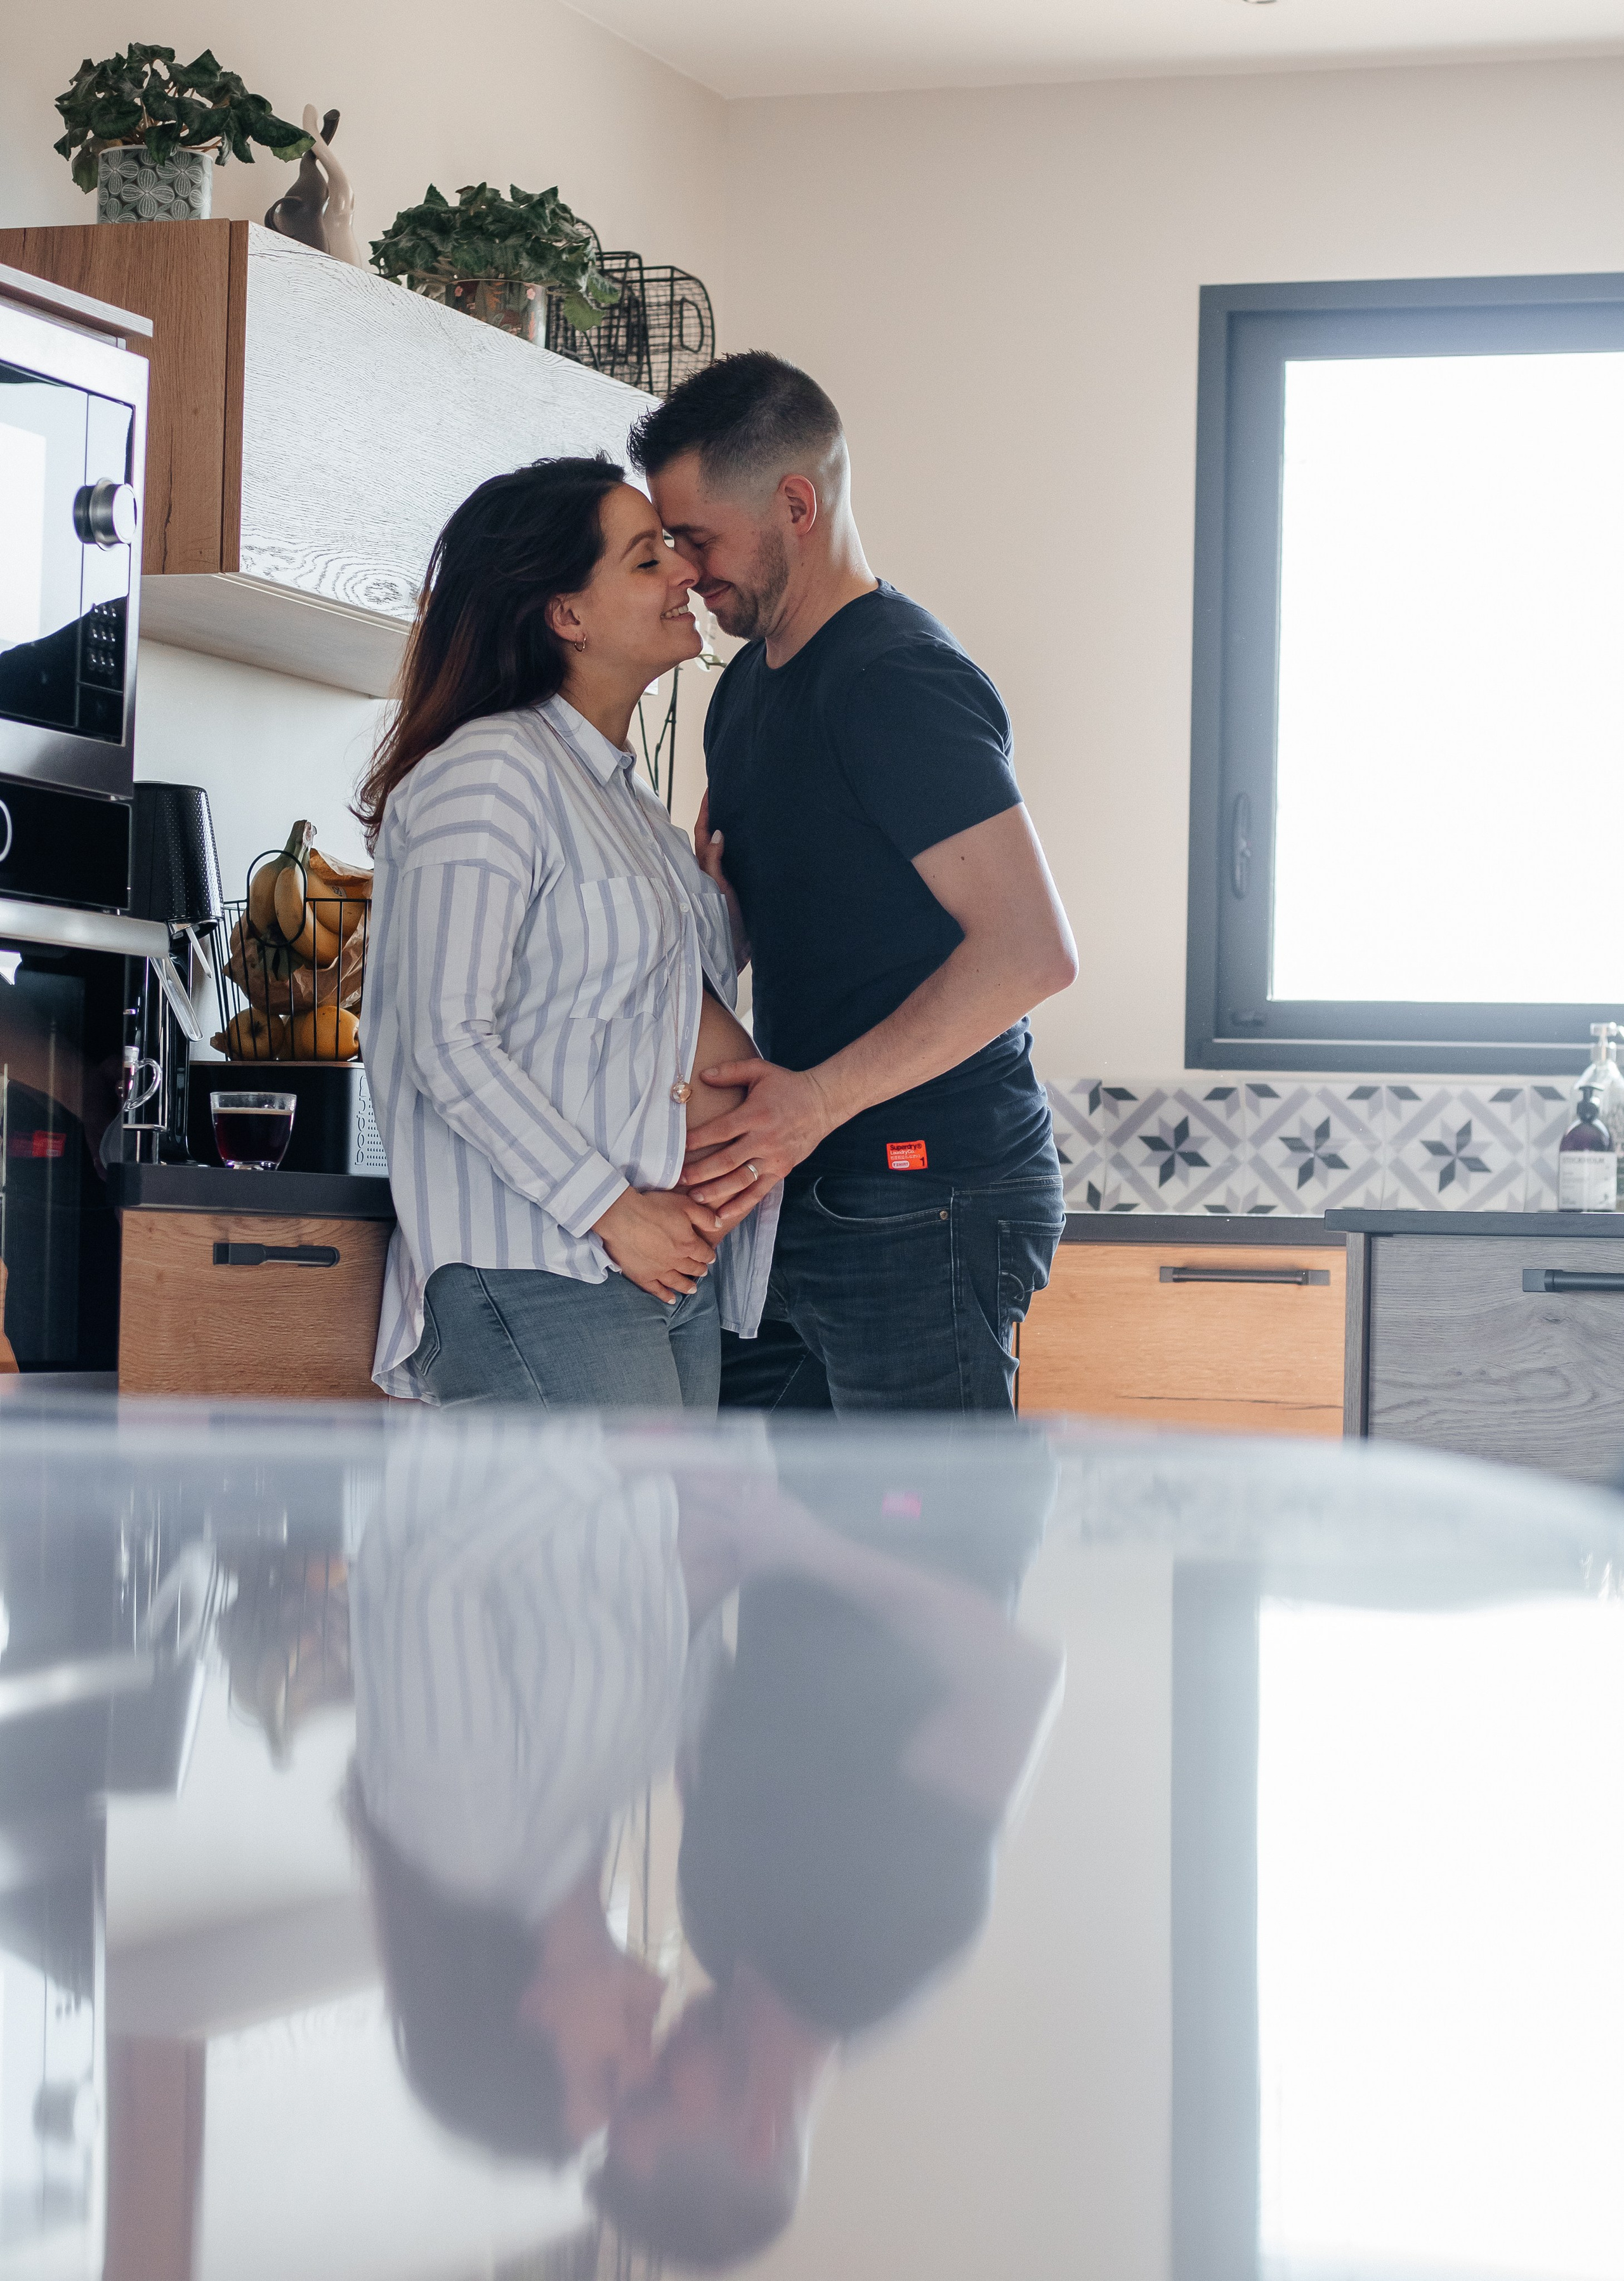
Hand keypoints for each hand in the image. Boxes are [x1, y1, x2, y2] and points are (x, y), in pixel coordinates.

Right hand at [592, 1186, 721, 1303]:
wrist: (622, 1217)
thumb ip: (704, 1216)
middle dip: (699, 1270)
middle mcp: (676, 1261)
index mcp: (688, 1244)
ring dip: (686, 1286)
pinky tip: (670, 1299)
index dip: (709, 1255)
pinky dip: (665, 1295)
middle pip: (692, 1268)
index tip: (710, 1258)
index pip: (704, 1253)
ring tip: (693, 1289)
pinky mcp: (642, 1276)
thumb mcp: (684, 1204)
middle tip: (702, 1272)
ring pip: (677, 1282)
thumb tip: (719, 1225)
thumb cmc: (653, 1207)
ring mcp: (659, 1271)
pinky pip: (656, 1290)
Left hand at [678, 1060, 834, 1207]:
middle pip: (727, 1160)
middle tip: (678, 1179)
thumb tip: (702, 1075)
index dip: (698, 1140)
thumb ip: (731, 1071)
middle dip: (700, 1172)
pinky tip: (722, 1215)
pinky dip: (740, 1205)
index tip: (679, 1148)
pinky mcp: (781, 1170)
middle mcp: (764, 1139)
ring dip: (716, 1191)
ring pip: (740, 1180)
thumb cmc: (787, 1086)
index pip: (721, 1130)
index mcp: (755, 1115)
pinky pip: (758, 1192)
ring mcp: (774, 1158)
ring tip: (694, 1197)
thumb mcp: (760, 1070)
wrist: (822, 1103)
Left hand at [694, 792, 748, 967]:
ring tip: (742, 811)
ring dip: (730, 832)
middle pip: (710, 840)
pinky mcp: (735, 894)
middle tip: (728, 793)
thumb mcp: (718, 892)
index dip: (705, 812)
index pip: (700, 834)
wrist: (732, 960)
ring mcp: (722, 884)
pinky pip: (736, 866)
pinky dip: (741, 851)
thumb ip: (713, 864)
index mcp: (701, 871)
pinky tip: (752, 844)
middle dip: (717, 817)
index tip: (711, 789)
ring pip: (723, 852)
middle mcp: (710, 875)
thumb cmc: (720, 929)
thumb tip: (716, 833)